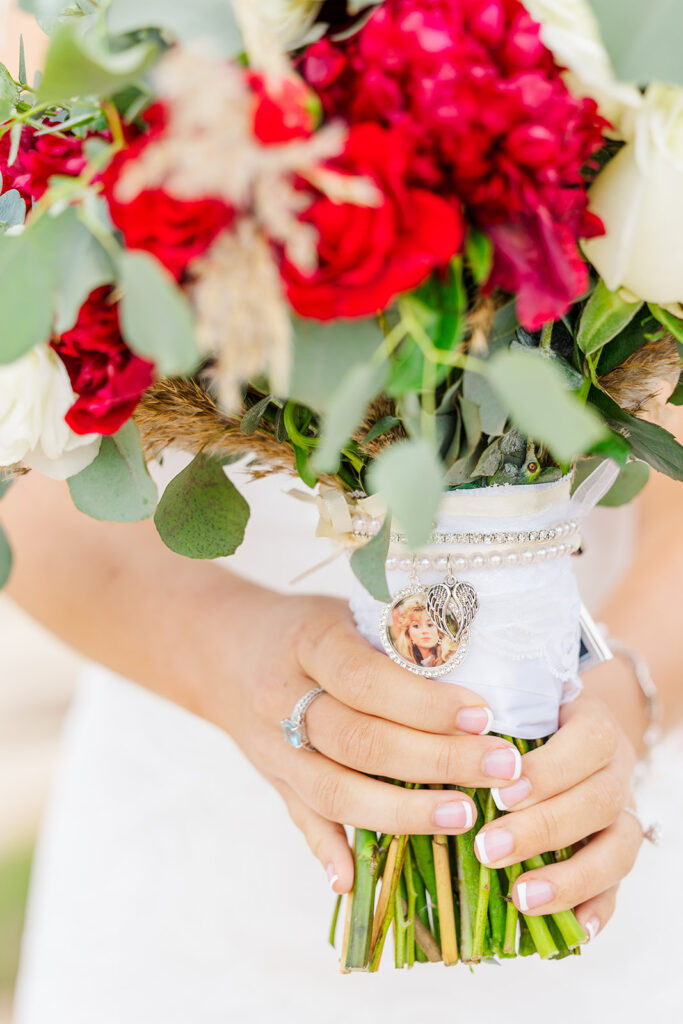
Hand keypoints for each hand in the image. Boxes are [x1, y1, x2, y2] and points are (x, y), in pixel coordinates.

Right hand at [207, 585, 525, 893]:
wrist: (225, 647)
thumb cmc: (310, 626)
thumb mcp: (348, 612)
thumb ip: (397, 645)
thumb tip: (473, 683)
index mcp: (308, 642)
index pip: (366, 678)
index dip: (424, 703)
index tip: (482, 715)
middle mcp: (282, 697)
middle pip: (358, 740)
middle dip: (435, 759)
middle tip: (499, 768)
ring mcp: (271, 745)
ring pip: (333, 789)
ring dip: (401, 811)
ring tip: (464, 815)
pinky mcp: (271, 778)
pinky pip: (300, 818)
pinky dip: (328, 850)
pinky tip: (357, 880)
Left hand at [471, 691, 643, 940]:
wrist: (571, 732)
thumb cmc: (531, 720)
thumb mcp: (516, 707)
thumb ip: (489, 727)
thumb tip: (440, 743)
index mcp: (595, 726)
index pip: (586, 743)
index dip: (548, 771)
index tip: (501, 794)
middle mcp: (616, 773)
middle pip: (597, 802)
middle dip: (542, 829)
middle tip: (487, 849)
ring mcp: (623, 816)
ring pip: (617, 849)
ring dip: (569, 878)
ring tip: (521, 897)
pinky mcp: (618, 854)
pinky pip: (619, 886)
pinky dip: (599, 909)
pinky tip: (574, 929)